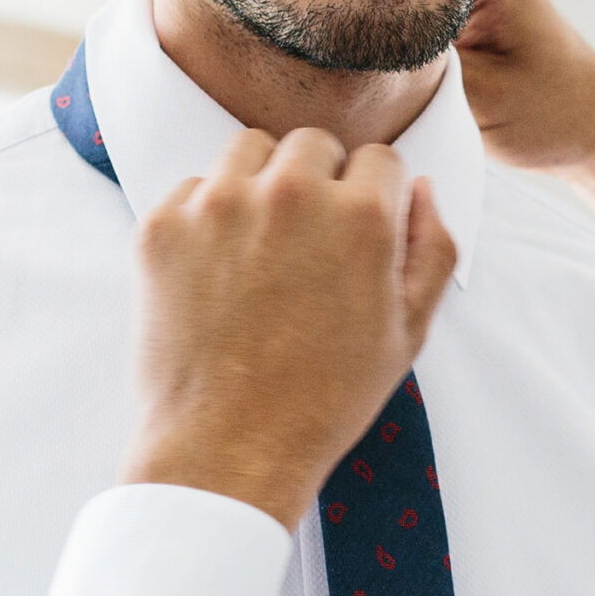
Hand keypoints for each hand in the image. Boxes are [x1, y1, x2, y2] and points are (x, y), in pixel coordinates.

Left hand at [121, 130, 458, 531]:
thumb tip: (420, 187)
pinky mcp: (163, 227)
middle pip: (313, 144)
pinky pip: (192, 188)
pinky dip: (207, 216)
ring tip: (262, 248)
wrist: (227, 450)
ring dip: (262, 183)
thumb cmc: (325, 400)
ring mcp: (218, 206)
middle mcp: (290, 195)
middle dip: (319, 181)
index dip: (374, 198)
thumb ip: (431, 248)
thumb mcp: (409, 332)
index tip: (356, 236)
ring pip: (249, 150)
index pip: (379, 158)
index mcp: (361, 215)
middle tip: (308, 245)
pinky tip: (219, 271)